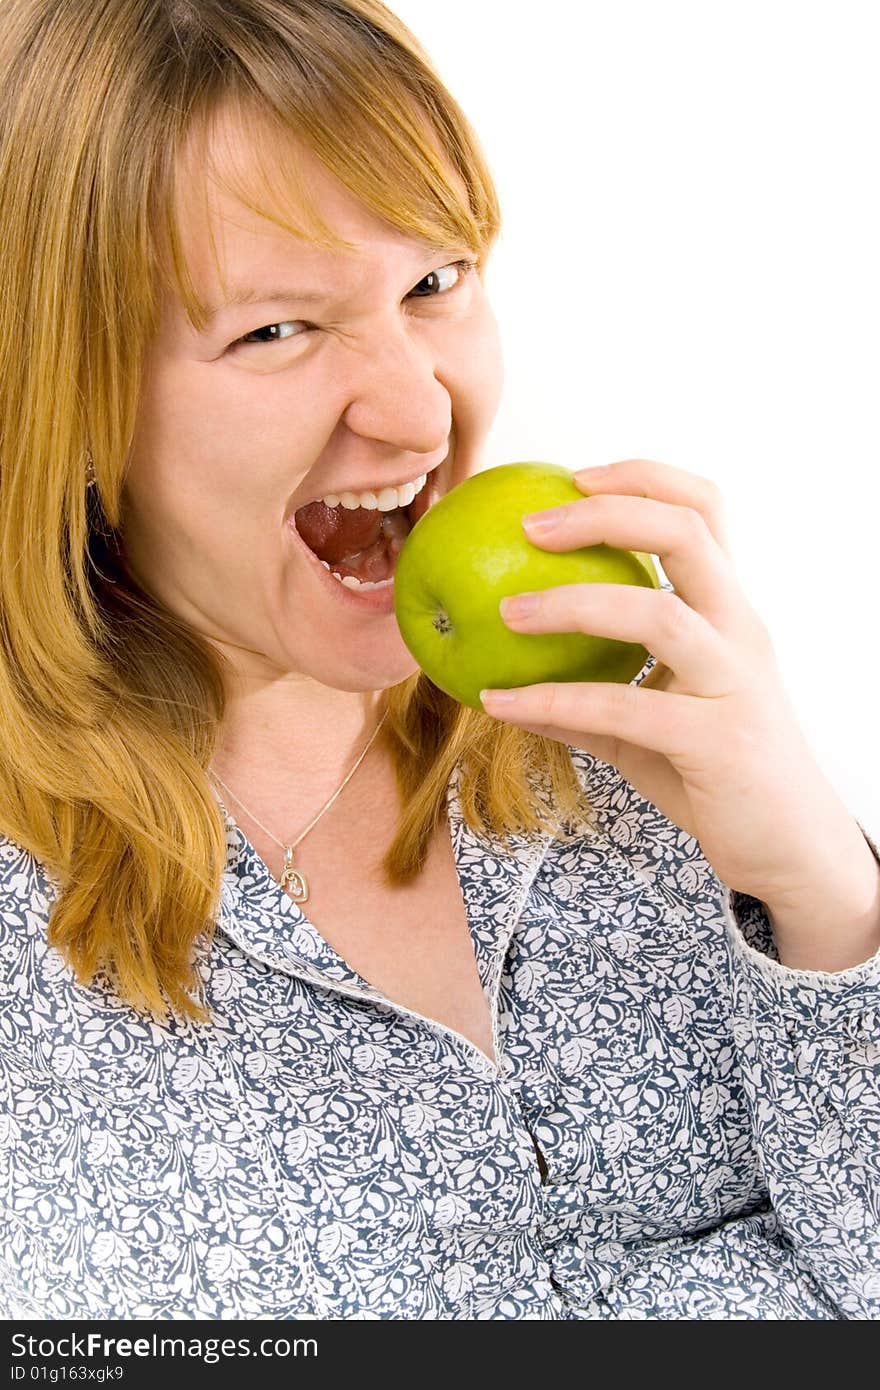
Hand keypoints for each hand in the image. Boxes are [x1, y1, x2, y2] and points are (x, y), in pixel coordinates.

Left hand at [481, 458, 854, 906]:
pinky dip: (553, 703)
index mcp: (729, 613)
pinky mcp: (718, 742)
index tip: (571, 476)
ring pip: (658, 614)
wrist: (790, 851)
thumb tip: (508, 688)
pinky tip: (498, 705)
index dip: (642, 479)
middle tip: (531, 523)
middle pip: (688, 534)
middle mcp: (740, 633)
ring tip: (505, 611)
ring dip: (571, 603)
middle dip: (607, 513)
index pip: (703, 512)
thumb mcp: (648, 729)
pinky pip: (624, 708)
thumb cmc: (717, 777)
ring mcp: (735, 684)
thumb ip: (593, 700)